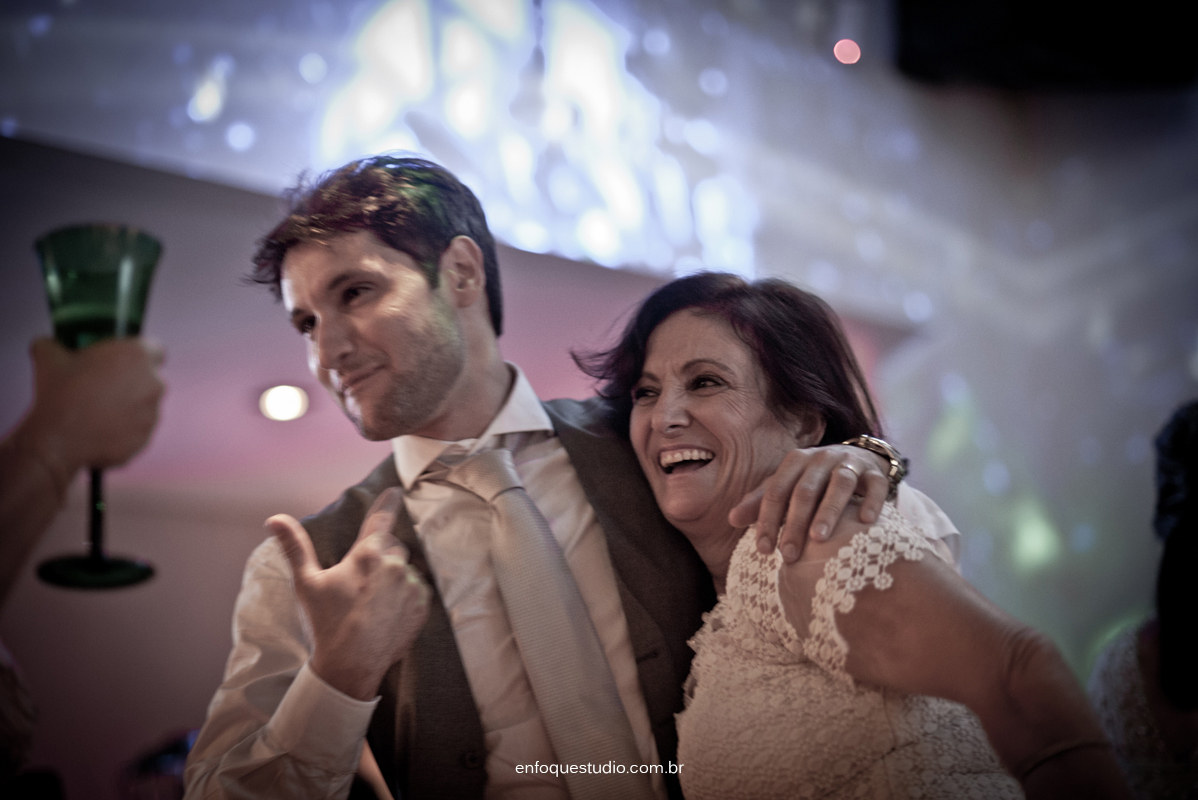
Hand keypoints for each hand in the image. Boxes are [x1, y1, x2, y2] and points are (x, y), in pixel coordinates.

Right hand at [24, 337, 164, 477]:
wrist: (58, 441)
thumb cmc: (58, 395)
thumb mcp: (49, 358)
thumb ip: (53, 345)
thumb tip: (47, 344)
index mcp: (137, 357)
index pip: (154, 350)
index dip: (138, 354)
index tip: (123, 360)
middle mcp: (153, 383)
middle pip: (149, 378)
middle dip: (132, 381)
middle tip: (105, 386)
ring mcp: (152, 413)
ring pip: (145, 404)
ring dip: (130, 405)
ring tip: (100, 410)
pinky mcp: (145, 437)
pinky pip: (138, 429)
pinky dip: (125, 428)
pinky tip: (102, 429)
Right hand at [268, 488, 429, 700]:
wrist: (350, 665)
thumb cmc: (325, 622)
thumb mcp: (306, 583)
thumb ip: (295, 546)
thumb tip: (274, 518)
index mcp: (367, 555)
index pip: (382, 518)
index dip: (389, 502)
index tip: (396, 490)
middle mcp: (394, 565)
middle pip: (393, 546)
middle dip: (380, 556)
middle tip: (362, 579)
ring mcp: (411, 586)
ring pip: (406, 568)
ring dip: (394, 576)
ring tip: (373, 600)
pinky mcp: (423, 605)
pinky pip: (418, 589)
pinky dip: (406, 595)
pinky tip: (388, 610)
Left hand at [728, 444, 890, 562]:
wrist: (859, 459)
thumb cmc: (815, 480)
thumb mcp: (787, 485)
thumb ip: (761, 502)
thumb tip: (731, 519)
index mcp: (795, 461)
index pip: (776, 491)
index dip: (768, 519)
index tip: (764, 550)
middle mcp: (821, 458)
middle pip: (805, 491)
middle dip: (794, 524)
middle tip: (789, 555)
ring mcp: (850, 463)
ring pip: (839, 485)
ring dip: (828, 511)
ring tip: (819, 539)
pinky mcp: (875, 473)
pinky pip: (875, 486)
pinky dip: (871, 502)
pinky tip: (865, 522)